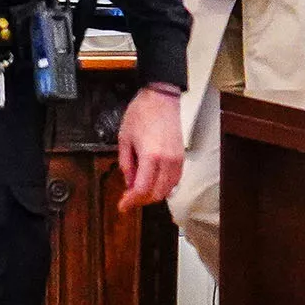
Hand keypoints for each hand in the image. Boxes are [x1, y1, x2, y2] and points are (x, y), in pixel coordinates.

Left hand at [116, 85, 184, 210]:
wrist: (161, 98)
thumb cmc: (142, 113)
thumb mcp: (124, 139)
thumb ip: (126, 164)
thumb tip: (129, 182)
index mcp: (151, 156)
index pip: (142, 190)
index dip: (131, 201)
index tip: (123, 206)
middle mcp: (167, 160)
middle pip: (156, 194)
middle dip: (141, 200)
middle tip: (129, 199)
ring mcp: (177, 159)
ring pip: (168, 189)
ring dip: (154, 194)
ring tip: (141, 190)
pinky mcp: (181, 156)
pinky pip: (176, 179)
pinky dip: (165, 186)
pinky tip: (155, 183)